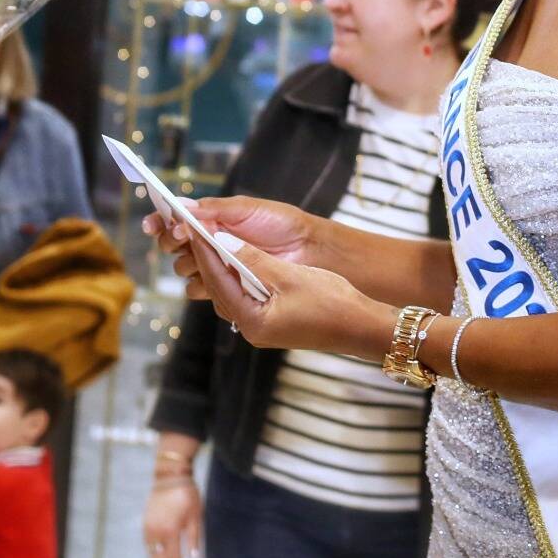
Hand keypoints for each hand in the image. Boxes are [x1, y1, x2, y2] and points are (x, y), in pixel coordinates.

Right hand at [141, 195, 321, 287]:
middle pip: (173, 246)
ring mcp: (217, 265)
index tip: (152, 224)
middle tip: (183, 236)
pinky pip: (202, 289)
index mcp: (210, 219)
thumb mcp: (246, 208)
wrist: (307, 249)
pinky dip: (203, 283)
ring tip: (203, 255)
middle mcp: (209, 242)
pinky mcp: (227, 287)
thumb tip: (182, 208)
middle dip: (172, 241)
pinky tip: (214, 276)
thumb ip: (213, 209)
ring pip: (184, 269)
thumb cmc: (280, 223)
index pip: (174, 220)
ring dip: (188, 263)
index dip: (160, 222)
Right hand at [143, 478, 201, 557]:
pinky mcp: (145, 524)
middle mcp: (156, 533)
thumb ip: (194, 538)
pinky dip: (156, 555)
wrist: (169, 476)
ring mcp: (148, 528)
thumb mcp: (196, 516)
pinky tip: (166, 556)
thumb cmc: (187, 494)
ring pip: (152, 557)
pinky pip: (149, 547)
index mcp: (170, 532)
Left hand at [180, 233, 389, 356]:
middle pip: (220, 289)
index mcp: (253, 321)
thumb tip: (223, 241)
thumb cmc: (331, 303)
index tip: (197, 229)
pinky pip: (246, 297)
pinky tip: (238, 260)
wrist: (361, 326)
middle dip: (210, 260)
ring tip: (215, 241)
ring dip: (224, 268)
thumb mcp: (289, 276)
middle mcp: (251, 329)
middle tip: (201, 230)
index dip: (206, 252)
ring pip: (231, 293)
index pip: (218, 281)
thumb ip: (253, 259)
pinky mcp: (271, 324)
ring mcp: (261, 328)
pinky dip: (240, 278)